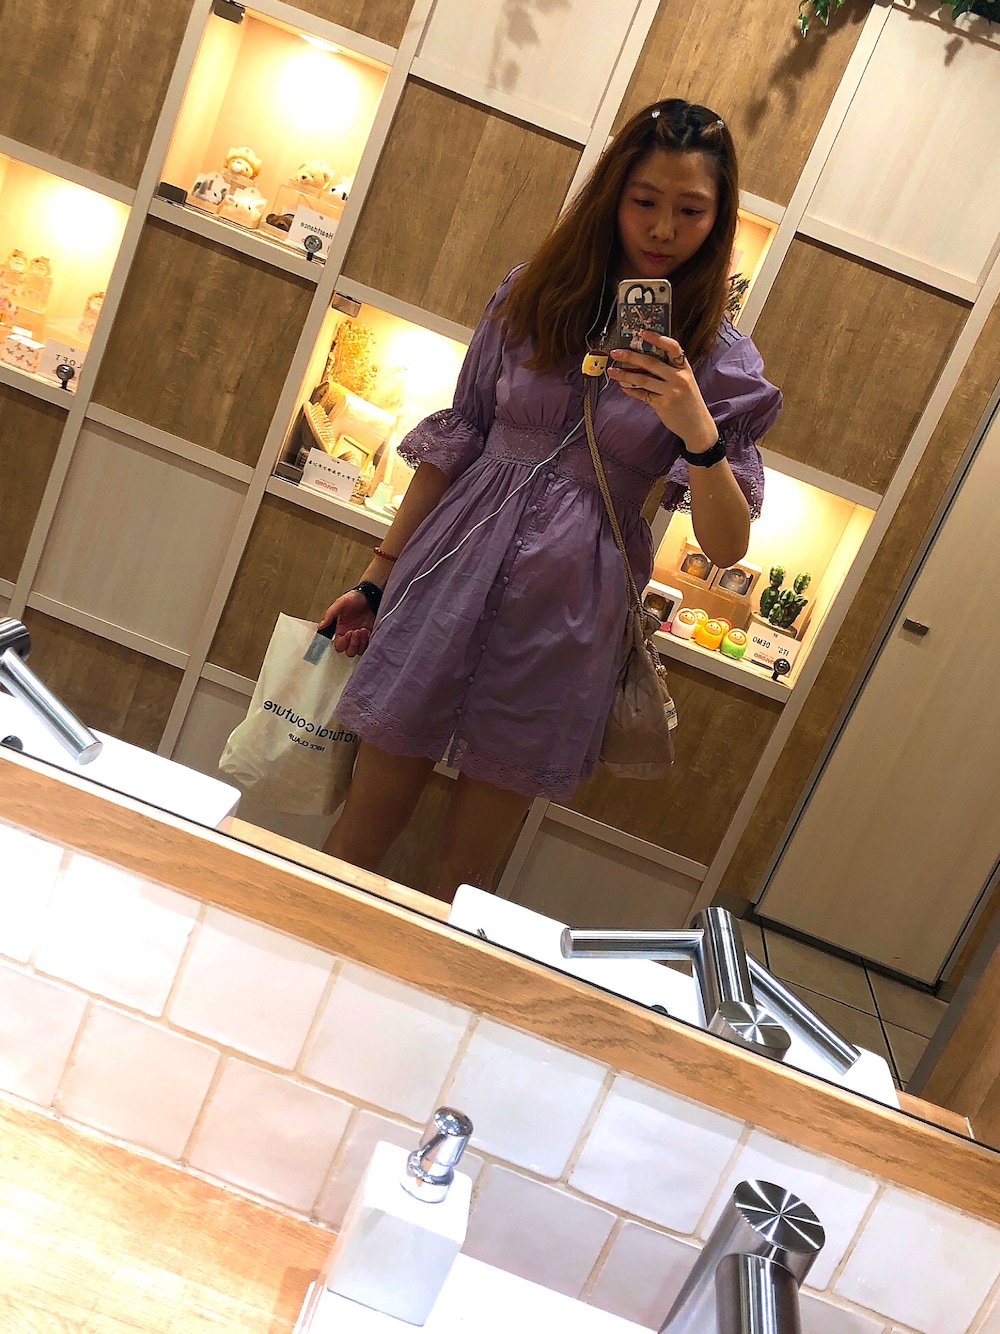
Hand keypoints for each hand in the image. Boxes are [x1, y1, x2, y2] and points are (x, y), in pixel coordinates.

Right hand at [319, 589, 374, 657]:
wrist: (370, 596)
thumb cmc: (355, 598)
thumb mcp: (340, 604)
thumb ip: (330, 615)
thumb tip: (320, 626)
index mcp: (341, 631)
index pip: (338, 645)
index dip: (343, 642)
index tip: (348, 632)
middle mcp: (350, 636)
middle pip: (349, 652)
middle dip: (352, 644)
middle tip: (356, 631)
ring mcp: (360, 637)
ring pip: (358, 650)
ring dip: (360, 643)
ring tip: (362, 630)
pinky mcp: (370, 636)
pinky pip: (368, 646)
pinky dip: (367, 641)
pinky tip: (367, 630)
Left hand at [609, 332, 717, 450]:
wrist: (697, 426)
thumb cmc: (689, 402)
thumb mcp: (685, 381)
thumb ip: (670, 371)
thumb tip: (645, 360)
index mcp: (684, 368)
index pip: (673, 347)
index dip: (657, 338)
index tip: (642, 333)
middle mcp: (679, 378)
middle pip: (651, 363)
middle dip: (631, 356)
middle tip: (616, 352)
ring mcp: (671, 392)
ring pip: (643, 379)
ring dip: (625, 375)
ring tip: (612, 371)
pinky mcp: (662, 405)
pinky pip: (643, 395)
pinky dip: (631, 390)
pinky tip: (623, 387)